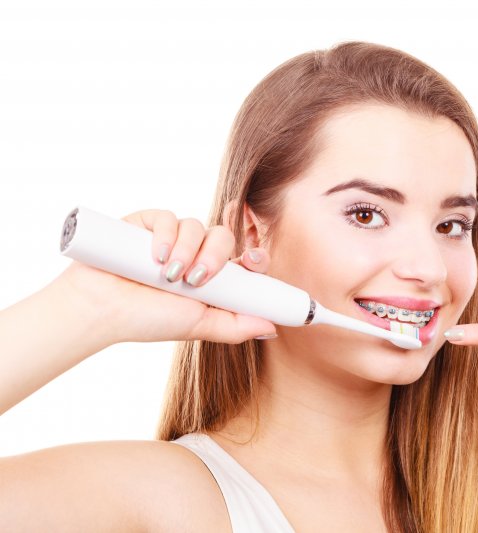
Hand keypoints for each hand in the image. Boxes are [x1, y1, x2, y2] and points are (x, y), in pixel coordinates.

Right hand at [55, 208, 276, 344]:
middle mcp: (195, 254)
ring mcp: (171, 238)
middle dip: (215, 257)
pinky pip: (168, 216)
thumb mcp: (198, 326)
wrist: (101, 311)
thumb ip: (236, 326)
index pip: (244, 258)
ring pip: (197, 226)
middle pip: (224, 237)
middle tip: (197, 279)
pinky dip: (165, 235)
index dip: (254, 256)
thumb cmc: (147, 320)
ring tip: (169, 275)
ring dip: (187, 250)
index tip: (253, 261)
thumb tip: (273, 328)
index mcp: (213, 277)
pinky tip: (154, 256)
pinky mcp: (146, 224)